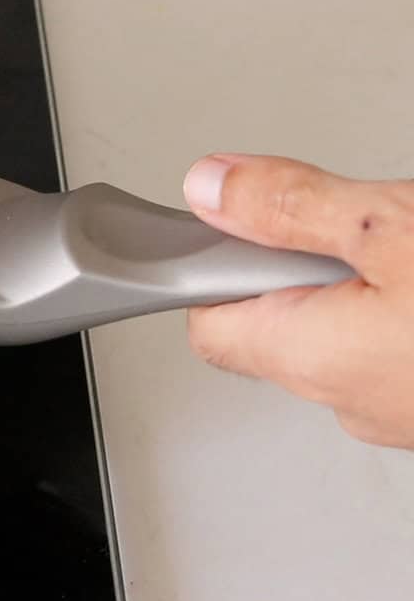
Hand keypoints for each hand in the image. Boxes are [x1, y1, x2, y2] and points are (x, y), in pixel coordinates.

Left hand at [181, 154, 413, 449]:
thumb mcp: (387, 229)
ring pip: (345, 337)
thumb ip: (291, 206)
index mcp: (310, 355)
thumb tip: (210, 188)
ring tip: (404, 247)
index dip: (208, 267)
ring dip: (360, 289)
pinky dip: (403, 314)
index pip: (206, 320)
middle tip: (347, 223)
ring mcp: (401, 412)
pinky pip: (397, 353)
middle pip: (277, 323)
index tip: (228, 221)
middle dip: (299, 265)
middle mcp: (348, 399)